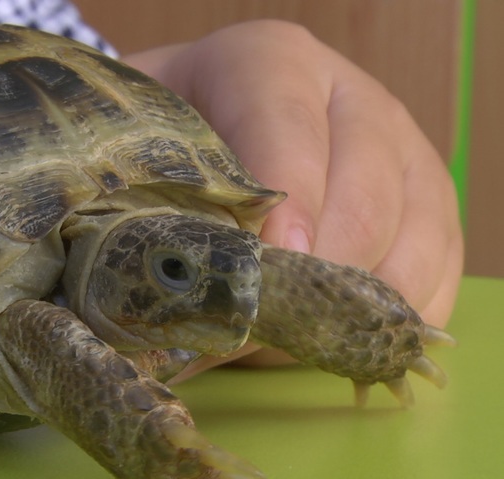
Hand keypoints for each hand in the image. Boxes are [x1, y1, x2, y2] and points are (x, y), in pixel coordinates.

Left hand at [124, 20, 462, 368]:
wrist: (210, 120)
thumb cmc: (173, 137)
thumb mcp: (148, 141)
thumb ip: (155, 188)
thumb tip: (173, 285)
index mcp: (271, 63)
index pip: (286, 129)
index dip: (278, 206)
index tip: (259, 262)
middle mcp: (354, 100)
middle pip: (360, 205)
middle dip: (306, 282)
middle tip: (253, 325)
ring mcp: (404, 154)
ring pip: (403, 250)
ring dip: (339, 309)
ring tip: (277, 334)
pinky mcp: (430, 210)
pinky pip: (432, 280)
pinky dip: (379, 323)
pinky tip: (324, 333)